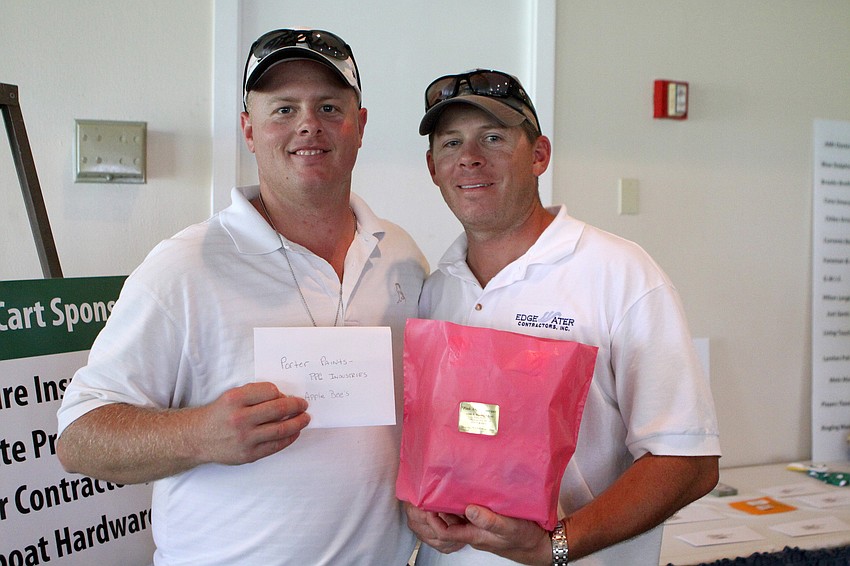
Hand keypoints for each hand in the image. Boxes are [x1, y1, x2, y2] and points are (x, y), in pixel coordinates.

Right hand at [193, 381, 309, 465]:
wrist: (198, 438)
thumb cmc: (219, 415)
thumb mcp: (231, 396)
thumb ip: (254, 394)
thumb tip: (283, 398)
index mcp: (235, 400)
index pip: (270, 391)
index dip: (282, 393)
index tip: (287, 396)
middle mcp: (240, 419)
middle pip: (278, 409)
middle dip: (296, 406)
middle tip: (304, 405)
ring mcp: (245, 439)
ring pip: (281, 429)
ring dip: (298, 422)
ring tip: (305, 418)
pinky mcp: (249, 454)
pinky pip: (276, 446)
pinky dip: (290, 438)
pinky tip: (295, 432)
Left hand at [405, 502, 550, 564]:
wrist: (538, 544)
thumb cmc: (525, 537)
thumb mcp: (510, 527)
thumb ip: (490, 520)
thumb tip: (469, 509)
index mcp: (475, 535)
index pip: (445, 532)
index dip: (433, 522)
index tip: (426, 506)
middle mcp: (473, 531)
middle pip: (445, 527)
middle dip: (432, 514)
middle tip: (424, 496)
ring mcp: (477, 527)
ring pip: (453, 520)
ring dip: (443, 509)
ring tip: (436, 491)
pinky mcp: (484, 521)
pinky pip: (465, 515)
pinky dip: (458, 505)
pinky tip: (458, 493)